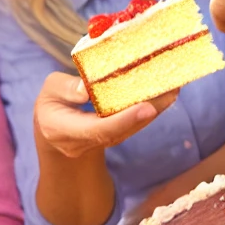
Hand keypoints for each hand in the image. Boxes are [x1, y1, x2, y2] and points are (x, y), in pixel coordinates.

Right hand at [33, 72, 177, 158]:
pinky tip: (170, 90)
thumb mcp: (48, 94)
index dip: (124, 120)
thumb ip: (64, 89)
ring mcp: (108, 139)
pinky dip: (155, 106)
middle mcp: (91, 139)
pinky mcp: (120, 133)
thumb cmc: (52, 108)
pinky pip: (138, 121)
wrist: (58, 136)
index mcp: (68, 130)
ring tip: (176, 85)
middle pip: (125, 128)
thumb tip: (87, 90)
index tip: (146, 108)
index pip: (98, 129)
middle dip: (151, 110)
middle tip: (172, 90)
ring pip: (135, 125)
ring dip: (158, 106)